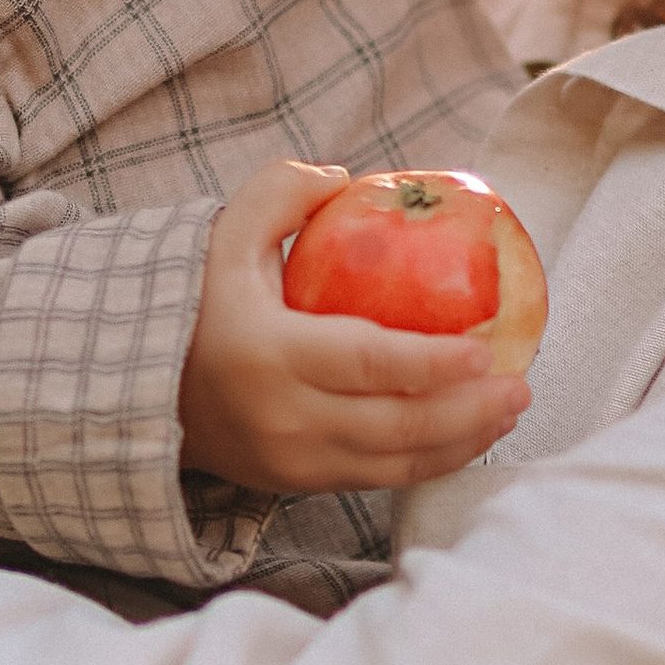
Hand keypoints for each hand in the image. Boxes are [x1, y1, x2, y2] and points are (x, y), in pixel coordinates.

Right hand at [177, 160, 530, 496]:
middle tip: (519, 385)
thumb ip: (278, 194)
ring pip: (397, 464)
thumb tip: (344, 179)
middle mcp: (284, 419)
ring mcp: (293, 462)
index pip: (366, 365)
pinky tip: (467, 434)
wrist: (145, 392)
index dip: (431, 363)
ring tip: (508, 409)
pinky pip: (380, 479)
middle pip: (396, 426)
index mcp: (270, 356)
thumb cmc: (201, 306)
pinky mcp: (300, 486)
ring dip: (462, 441)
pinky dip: (431, 460)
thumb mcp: (224, 238)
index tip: (484, 350)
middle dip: (469, 411)